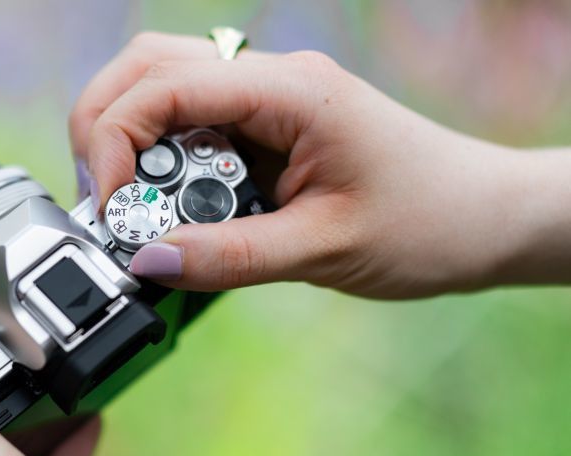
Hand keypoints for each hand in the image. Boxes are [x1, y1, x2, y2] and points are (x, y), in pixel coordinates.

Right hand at [71, 32, 570, 297]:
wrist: (481, 218)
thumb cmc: (425, 222)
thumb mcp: (323, 247)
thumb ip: (229, 256)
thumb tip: (146, 260)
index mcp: (288, 90)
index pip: (165, 85)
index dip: (117, 141)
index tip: (113, 209)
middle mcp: (269, 79)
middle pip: (147, 66)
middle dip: (104, 127)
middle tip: (105, 200)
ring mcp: (265, 98)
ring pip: (161, 86)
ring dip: (128, 139)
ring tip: (131, 206)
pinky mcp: (263, 126)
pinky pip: (190, 123)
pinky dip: (160, 158)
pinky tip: (170, 206)